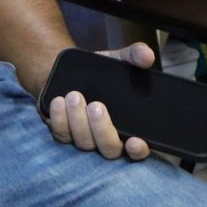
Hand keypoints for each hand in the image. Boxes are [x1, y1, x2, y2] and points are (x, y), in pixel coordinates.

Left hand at [43, 42, 154, 161]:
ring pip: (84, 143)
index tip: (136, 141)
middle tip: (96, 105)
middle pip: (109, 149)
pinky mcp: (64, 132)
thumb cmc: (102, 72)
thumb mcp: (120, 59)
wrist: (71, 70)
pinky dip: (59, 119)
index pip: (138, 149)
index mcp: (128, 126)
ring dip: (78, 121)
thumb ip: (135, 56)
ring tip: (74, 96)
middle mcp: (107, 138)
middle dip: (102, 129)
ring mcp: (85, 138)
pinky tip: (58, 102)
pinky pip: (61, 134)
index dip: (138, 151)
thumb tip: (148, 55)